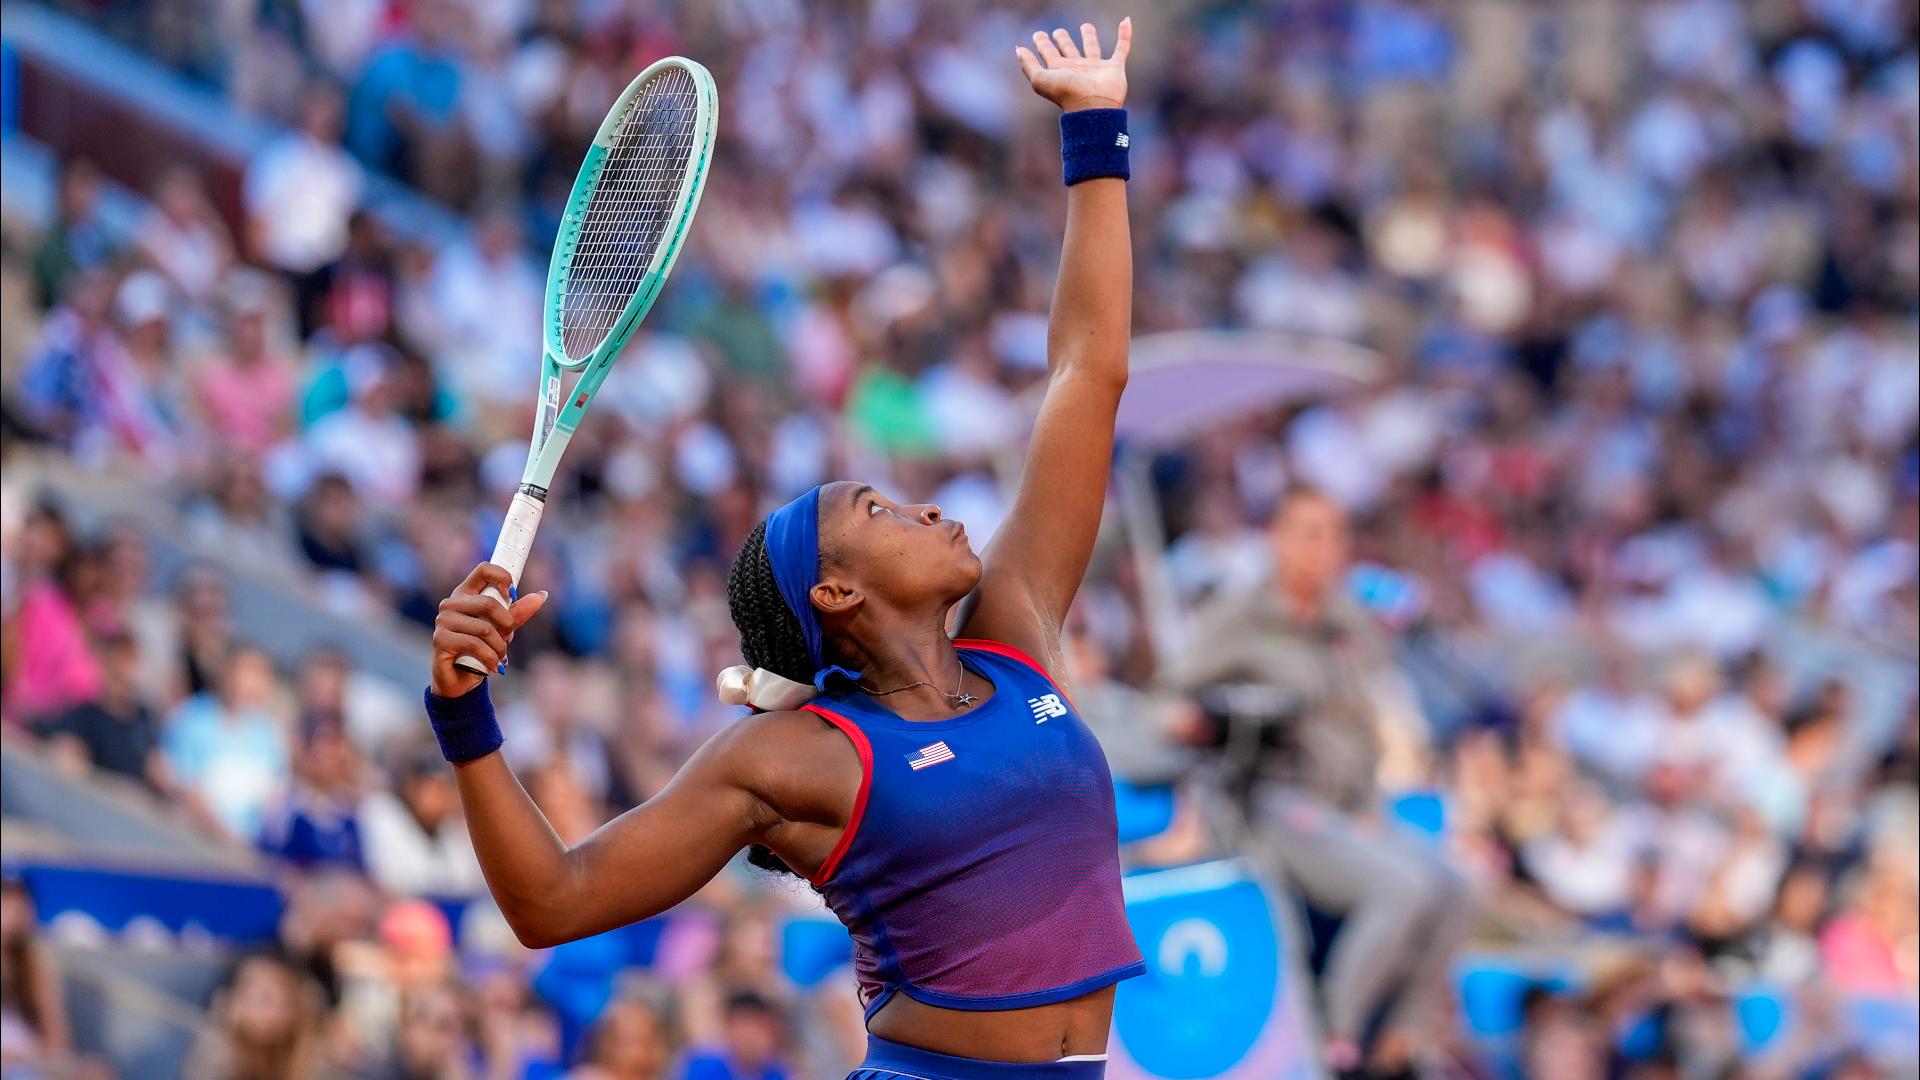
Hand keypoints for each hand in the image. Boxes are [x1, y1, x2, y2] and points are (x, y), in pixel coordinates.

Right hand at [431, 563, 547, 697]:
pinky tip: (494, 666)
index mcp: (466, 593)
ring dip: (499, 647)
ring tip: (501, 657)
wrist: (461, 680)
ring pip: (484, 628)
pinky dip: (490, 658)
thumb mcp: (503, 629)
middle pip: (488, 602)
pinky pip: (475, 645)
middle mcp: (451, 603)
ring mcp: (443, 621)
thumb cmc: (481, 649)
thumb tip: (541, 595)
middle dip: (507, 624)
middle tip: (510, 638)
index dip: (503, 577)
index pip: (484, 569)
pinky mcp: (440, 640)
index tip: (513, 595)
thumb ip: (518, 613)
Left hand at [1016, 18, 1130, 112]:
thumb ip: (1028, 65)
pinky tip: (1126, 22)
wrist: (1094, 107)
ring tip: (1085, 26)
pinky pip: (1122, 48)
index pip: (1049, 53)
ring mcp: (1096, 68)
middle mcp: (1077, 69)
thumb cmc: (1067, 94)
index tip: (1038, 34)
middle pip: (1068, 50)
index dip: (1042, 43)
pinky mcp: (1115, 68)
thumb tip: (1018, 49)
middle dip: (1063, 40)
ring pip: (1092, 48)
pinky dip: (1125, 35)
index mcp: (1060, 70)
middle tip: (1058, 31)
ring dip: (1089, 37)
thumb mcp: (1040, 80)